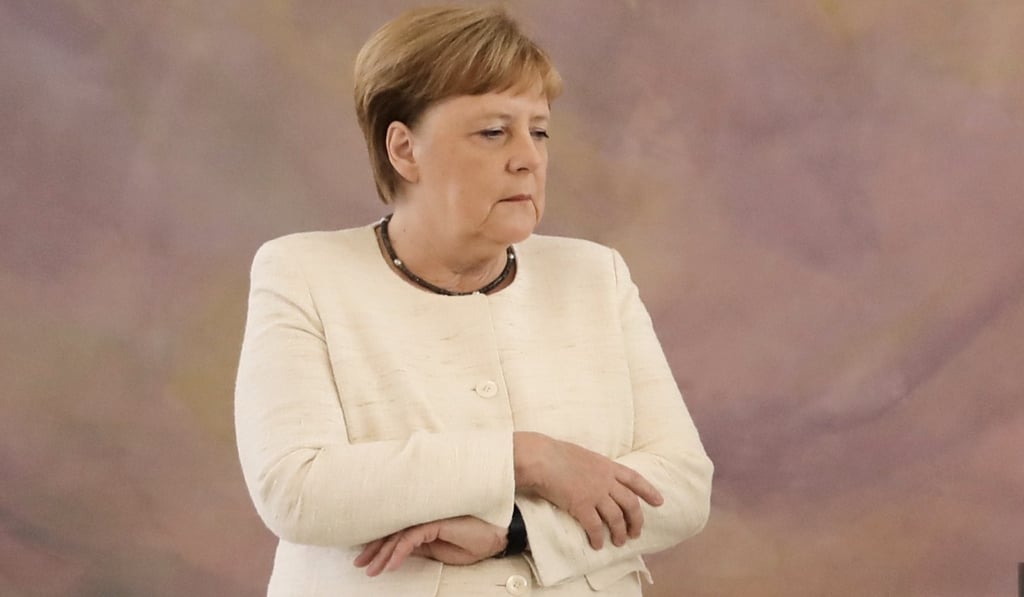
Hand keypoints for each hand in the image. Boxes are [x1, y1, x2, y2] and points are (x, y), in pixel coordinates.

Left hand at [353, 516, 506, 575]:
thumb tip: (398, 554)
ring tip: (373, 569)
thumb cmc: (472, 541)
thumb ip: (420, 548)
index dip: (378, 546)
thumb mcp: (440, 552)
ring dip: (383, 554)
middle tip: (360, 564)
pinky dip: (399, 552)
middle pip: (391, 532)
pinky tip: (391, 565)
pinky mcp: (434, 522)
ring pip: (398, 535)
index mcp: (423, 523)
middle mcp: (422, 516)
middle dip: (374, 550)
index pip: (395, 533)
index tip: (365, 560)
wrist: (495, 536)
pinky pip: (411, 538)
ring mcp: (428, 517)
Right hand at [514, 431, 662, 549]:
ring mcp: (595, 494)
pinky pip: (595, 527)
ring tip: (619, 542)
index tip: (659, 501)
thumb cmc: (556, 453)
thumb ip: (595, 468)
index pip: (635, 479)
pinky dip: (598, 538)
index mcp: (607, 466)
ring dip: (619, 533)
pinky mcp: (581, 506)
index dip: (649, 491)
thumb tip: (595, 477)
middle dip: (636, 521)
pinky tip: (597, 544)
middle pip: (630, 504)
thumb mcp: (583, 455)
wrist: (541, 458)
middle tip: (635, 533)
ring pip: (616, 518)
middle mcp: (606, 480)